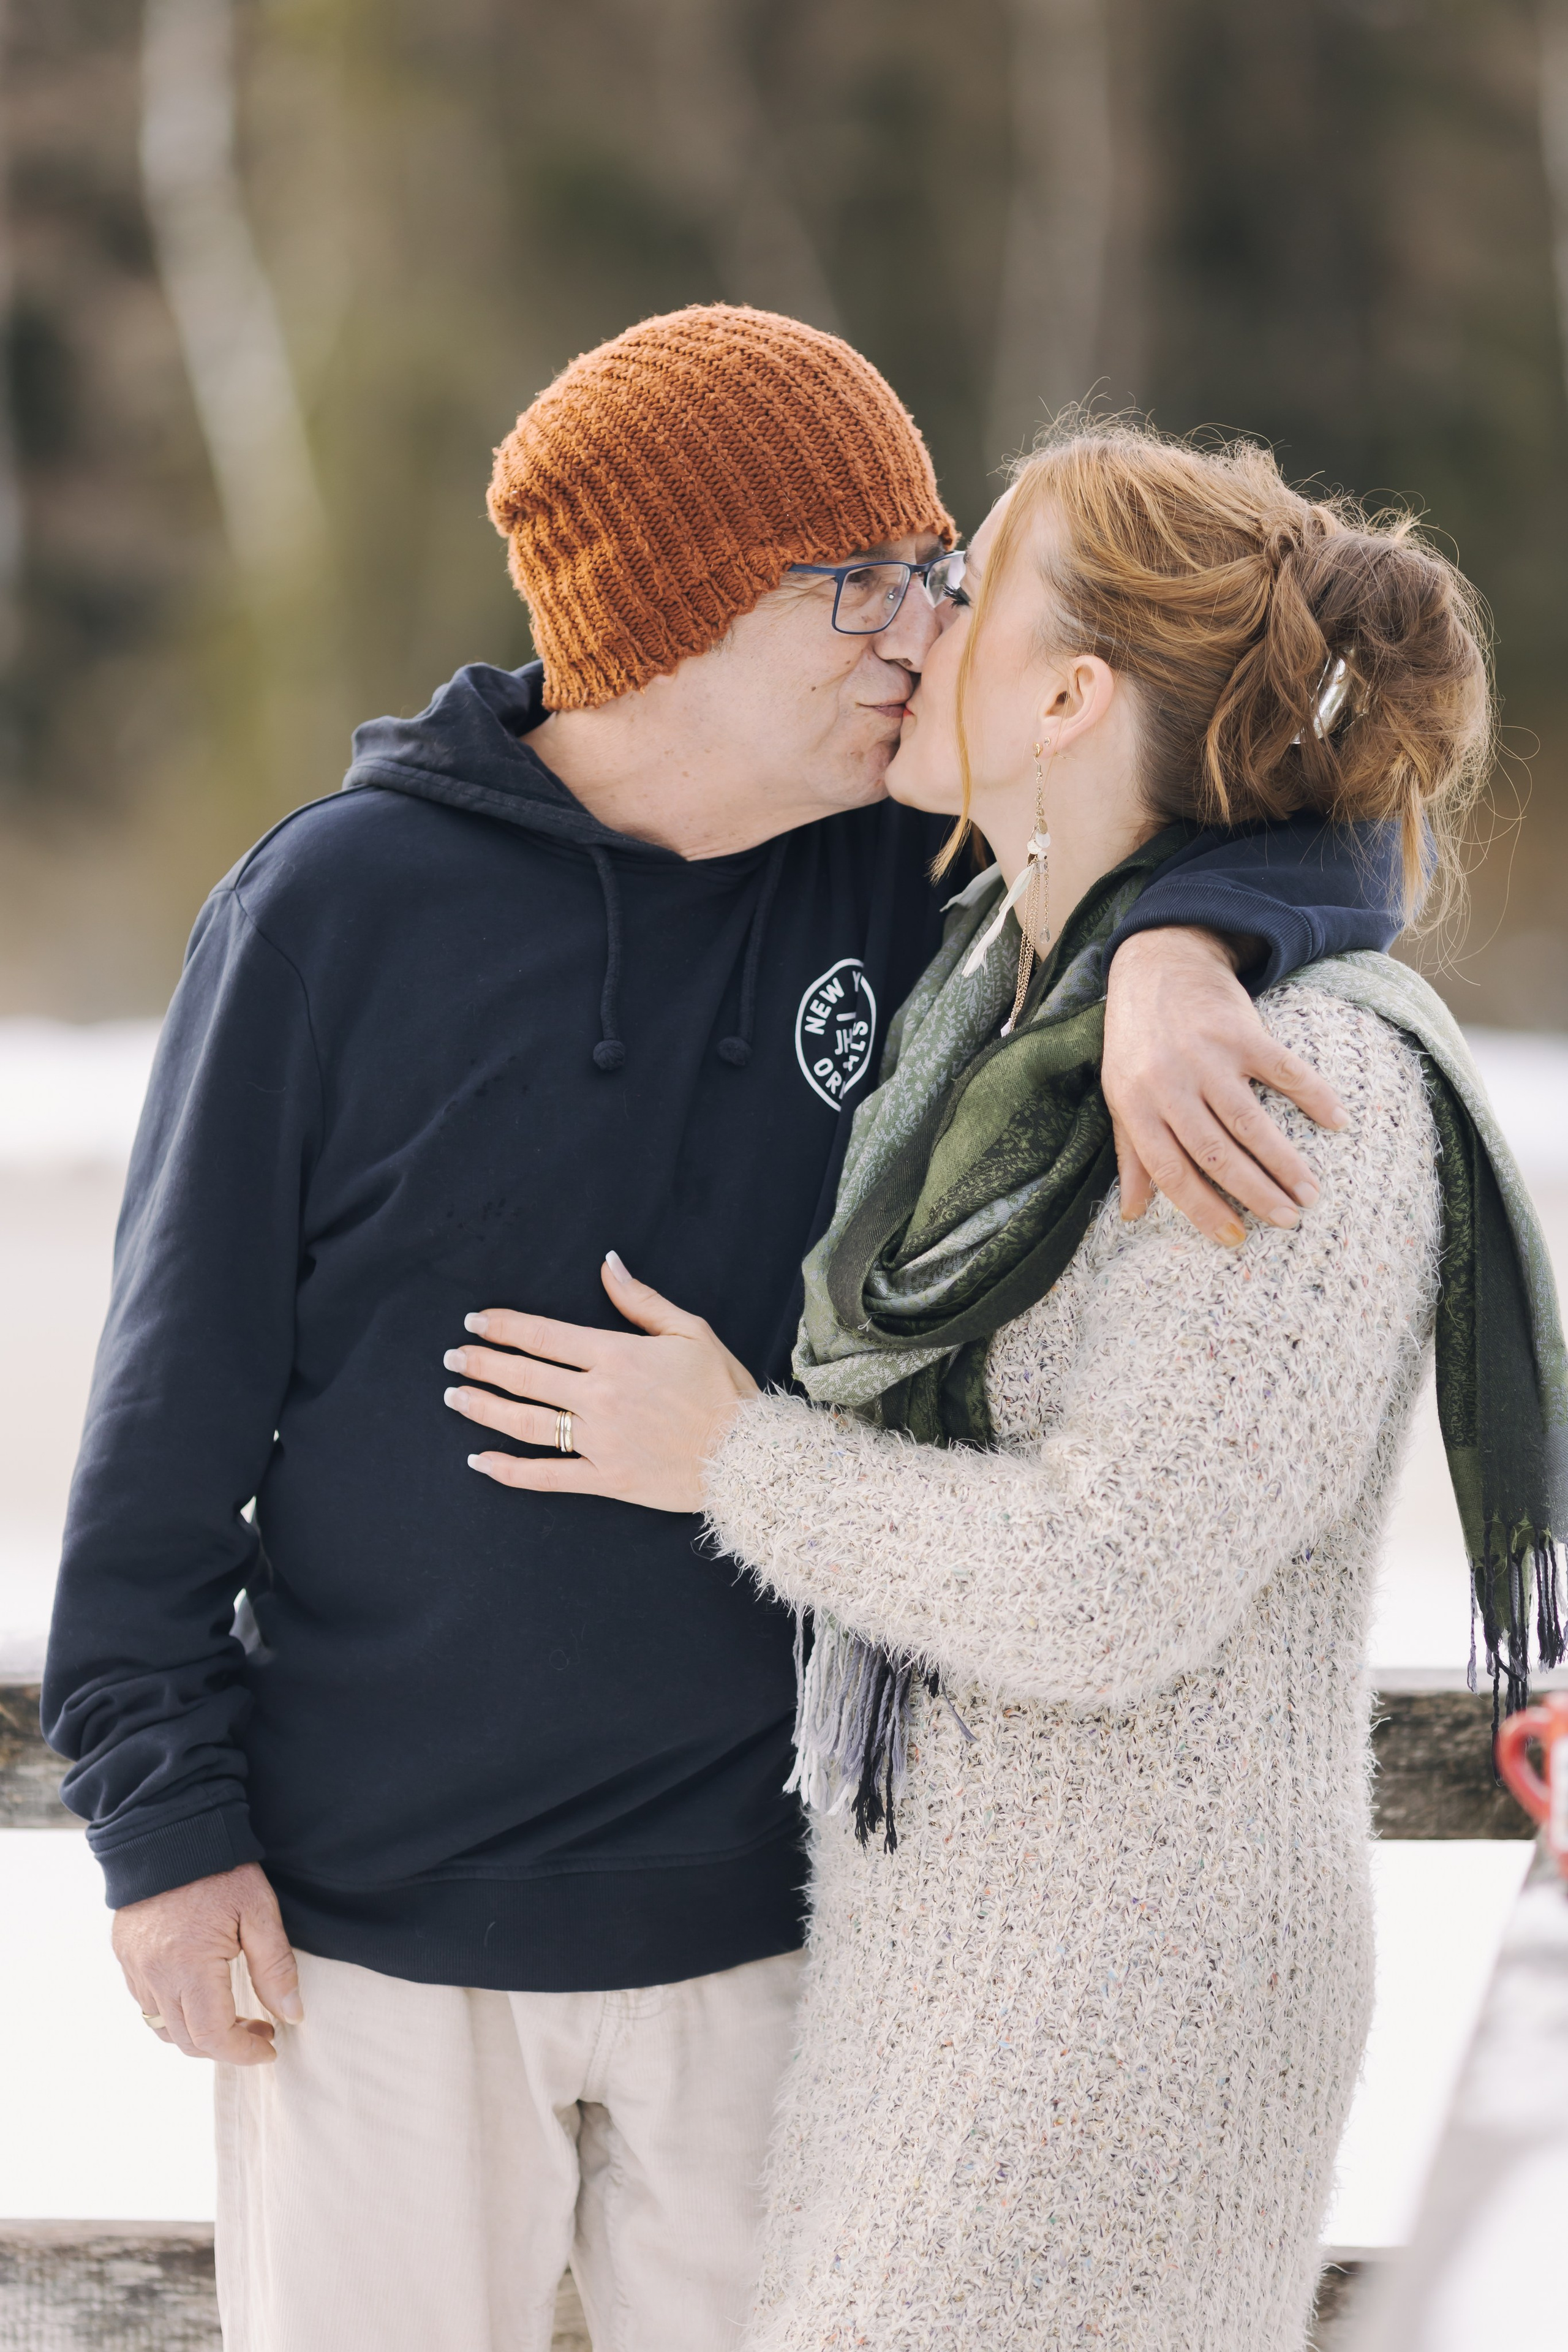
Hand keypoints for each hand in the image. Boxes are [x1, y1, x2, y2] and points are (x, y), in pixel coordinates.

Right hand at [112, 1861, 301, 2063]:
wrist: (171, 1829)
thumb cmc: (221, 1868)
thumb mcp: (260, 1911)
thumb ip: (276, 1967)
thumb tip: (292, 2016)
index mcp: (189, 1965)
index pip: (213, 2036)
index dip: (243, 2052)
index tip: (270, 2048)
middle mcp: (155, 1974)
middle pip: (186, 2040)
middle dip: (226, 2046)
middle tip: (260, 2029)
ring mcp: (135, 1967)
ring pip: (163, 2027)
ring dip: (198, 2034)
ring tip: (233, 2016)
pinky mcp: (126, 1956)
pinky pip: (146, 2004)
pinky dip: (173, 2013)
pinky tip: (200, 1994)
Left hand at [444, 1253, 759, 1510]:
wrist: (747, 1455)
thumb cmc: (723, 1389)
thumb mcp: (689, 1330)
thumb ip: (640, 1299)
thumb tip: (607, 1263)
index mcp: (616, 1356)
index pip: (543, 1336)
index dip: (503, 1327)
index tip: (475, 1321)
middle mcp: (599, 1397)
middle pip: (524, 1377)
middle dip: (481, 1364)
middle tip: (453, 1357)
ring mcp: (598, 1441)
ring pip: (525, 1423)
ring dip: (483, 1408)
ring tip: (454, 1397)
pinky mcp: (604, 1479)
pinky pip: (546, 1476)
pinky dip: (509, 1470)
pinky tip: (479, 1461)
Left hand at [1103, 928, 1347, 1244]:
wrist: (1158, 962)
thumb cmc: (1137, 1039)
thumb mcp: (1120, 1095)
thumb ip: (1130, 1153)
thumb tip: (1131, 1214)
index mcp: (1136, 1106)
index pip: (1172, 1171)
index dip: (1204, 1209)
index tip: (1236, 1237)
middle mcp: (1169, 1084)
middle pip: (1217, 1154)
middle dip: (1255, 1194)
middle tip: (1288, 1221)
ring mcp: (1207, 1056)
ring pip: (1250, 1122)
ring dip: (1285, 1162)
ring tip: (1311, 1193)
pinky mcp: (1241, 1030)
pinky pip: (1285, 1071)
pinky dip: (1314, 1097)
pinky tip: (1338, 1122)